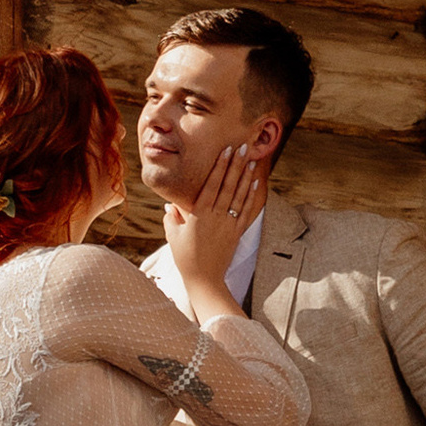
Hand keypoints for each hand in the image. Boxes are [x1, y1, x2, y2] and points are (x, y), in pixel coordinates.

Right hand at [164, 139, 266, 313]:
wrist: (204, 279)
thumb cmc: (185, 257)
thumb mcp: (173, 235)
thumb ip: (172, 217)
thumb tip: (170, 204)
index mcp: (199, 214)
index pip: (212, 184)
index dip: (220, 166)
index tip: (226, 150)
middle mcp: (216, 216)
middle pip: (228, 185)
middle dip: (236, 164)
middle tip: (243, 146)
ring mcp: (228, 224)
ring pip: (239, 194)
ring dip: (246, 175)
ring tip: (251, 159)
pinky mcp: (237, 232)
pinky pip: (246, 210)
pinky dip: (251, 195)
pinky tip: (254, 182)